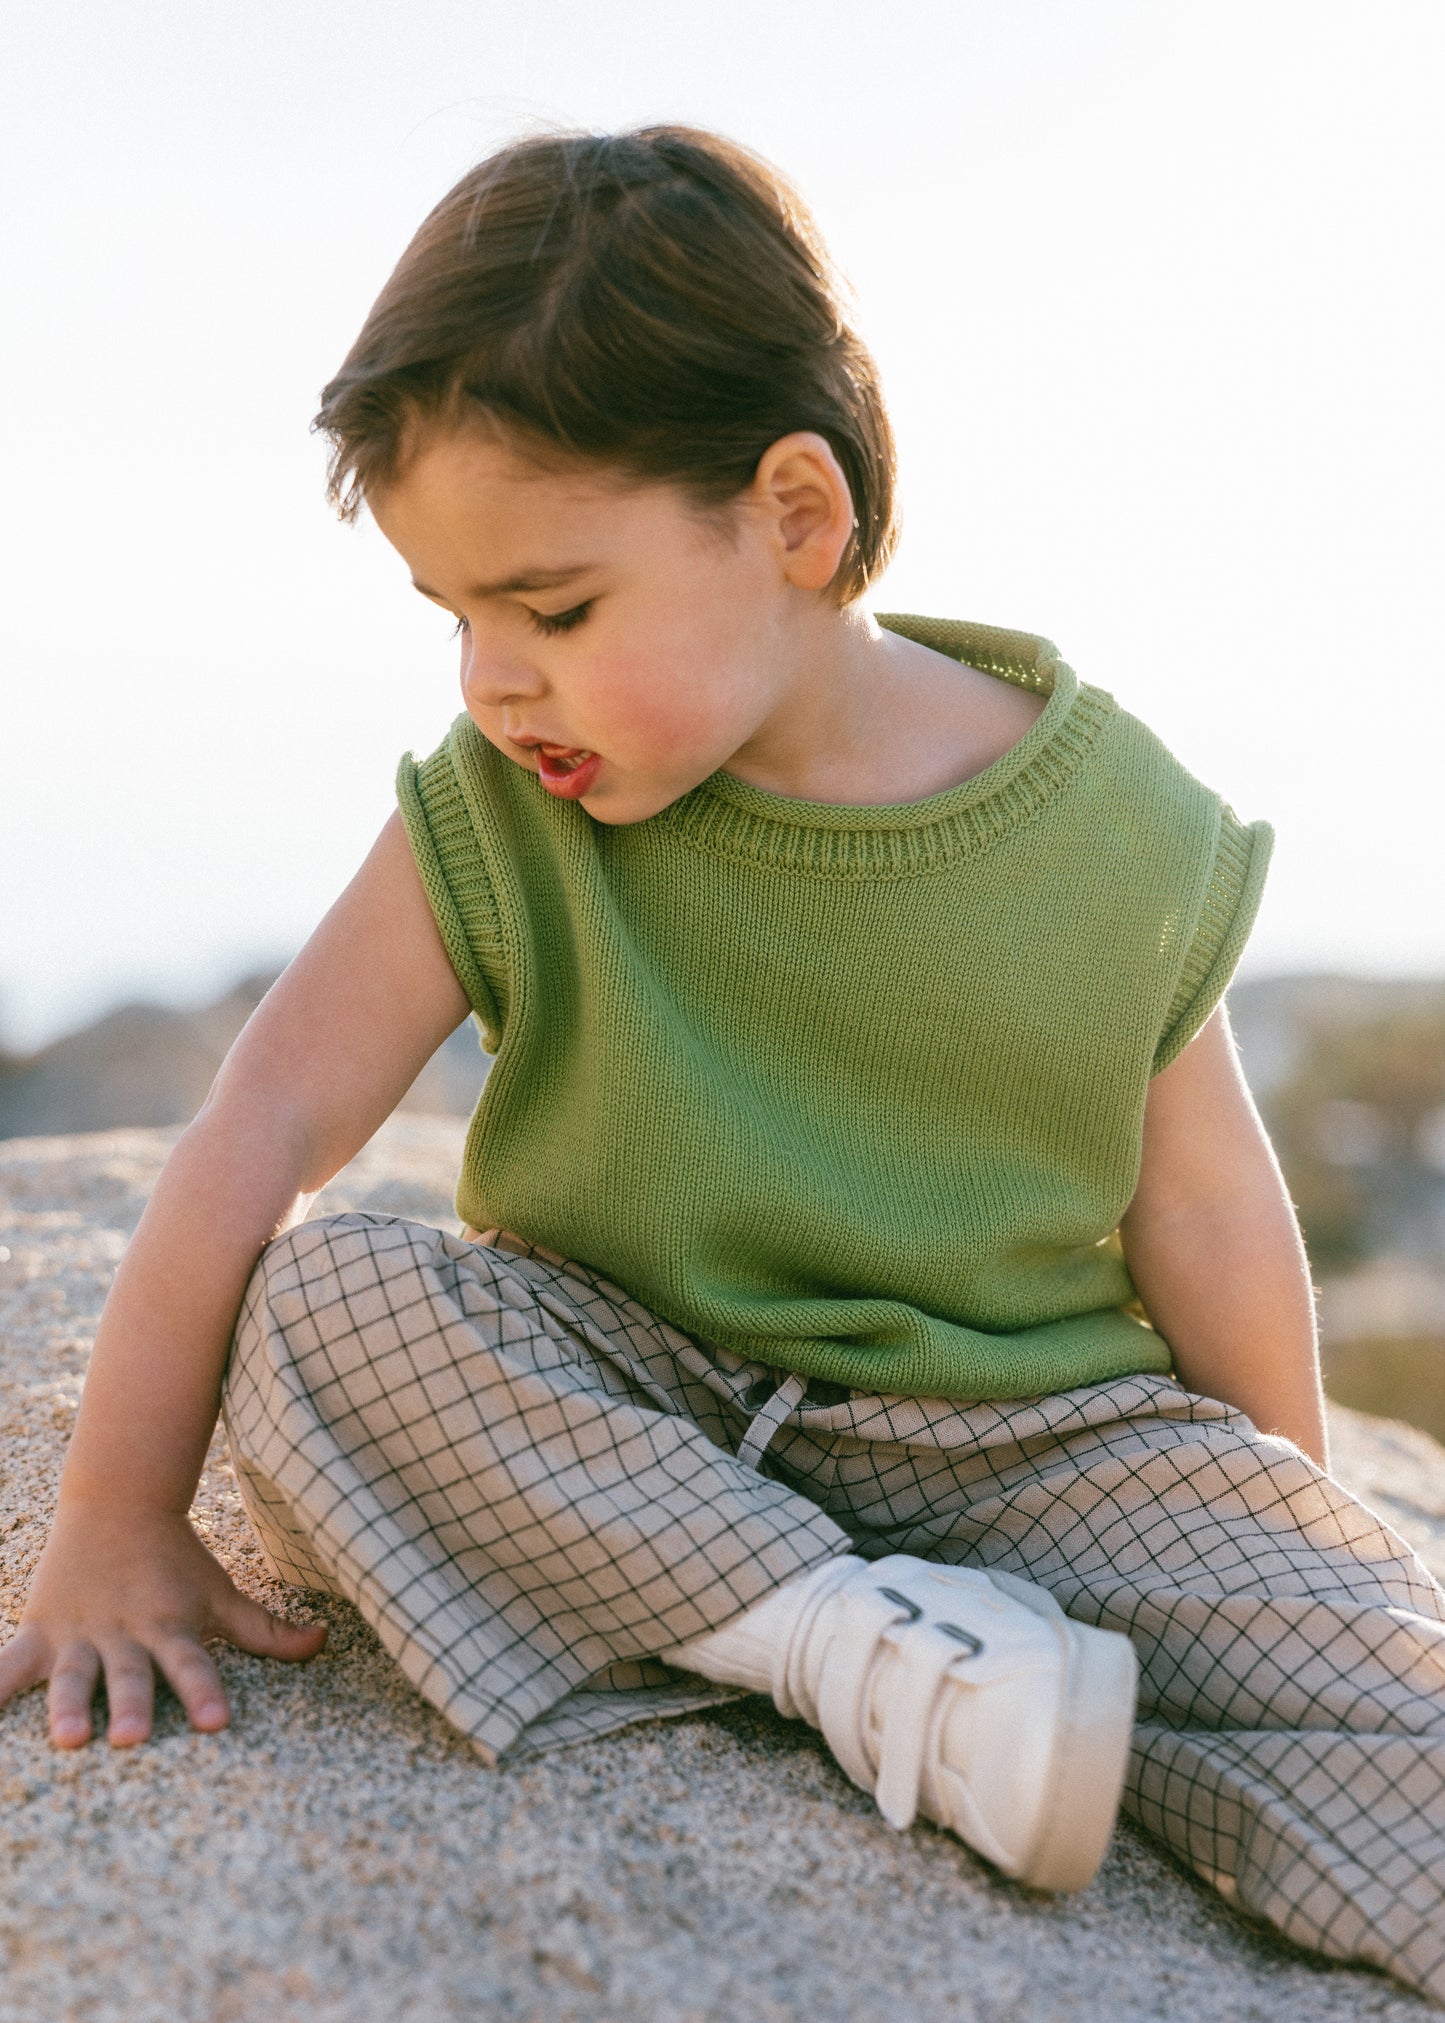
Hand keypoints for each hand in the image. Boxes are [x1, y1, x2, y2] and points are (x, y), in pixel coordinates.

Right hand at [0, 1501, 326, 1747]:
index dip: (205, 1692)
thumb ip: (266, 1629)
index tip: (216, 1723)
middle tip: (134, 1738)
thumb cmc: (176, 1558)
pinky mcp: (40, 1633)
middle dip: (133, 1705)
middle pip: (131, 1675)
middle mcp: (125, 1635)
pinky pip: (8, 1666)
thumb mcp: (220, 1593)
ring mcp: (80, 1635)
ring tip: (70, 1738)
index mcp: (170, 1627)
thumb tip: (324, 1641)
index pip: (193, 1665)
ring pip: (72, 1676)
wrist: (119, 1499)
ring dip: (69, 1706)